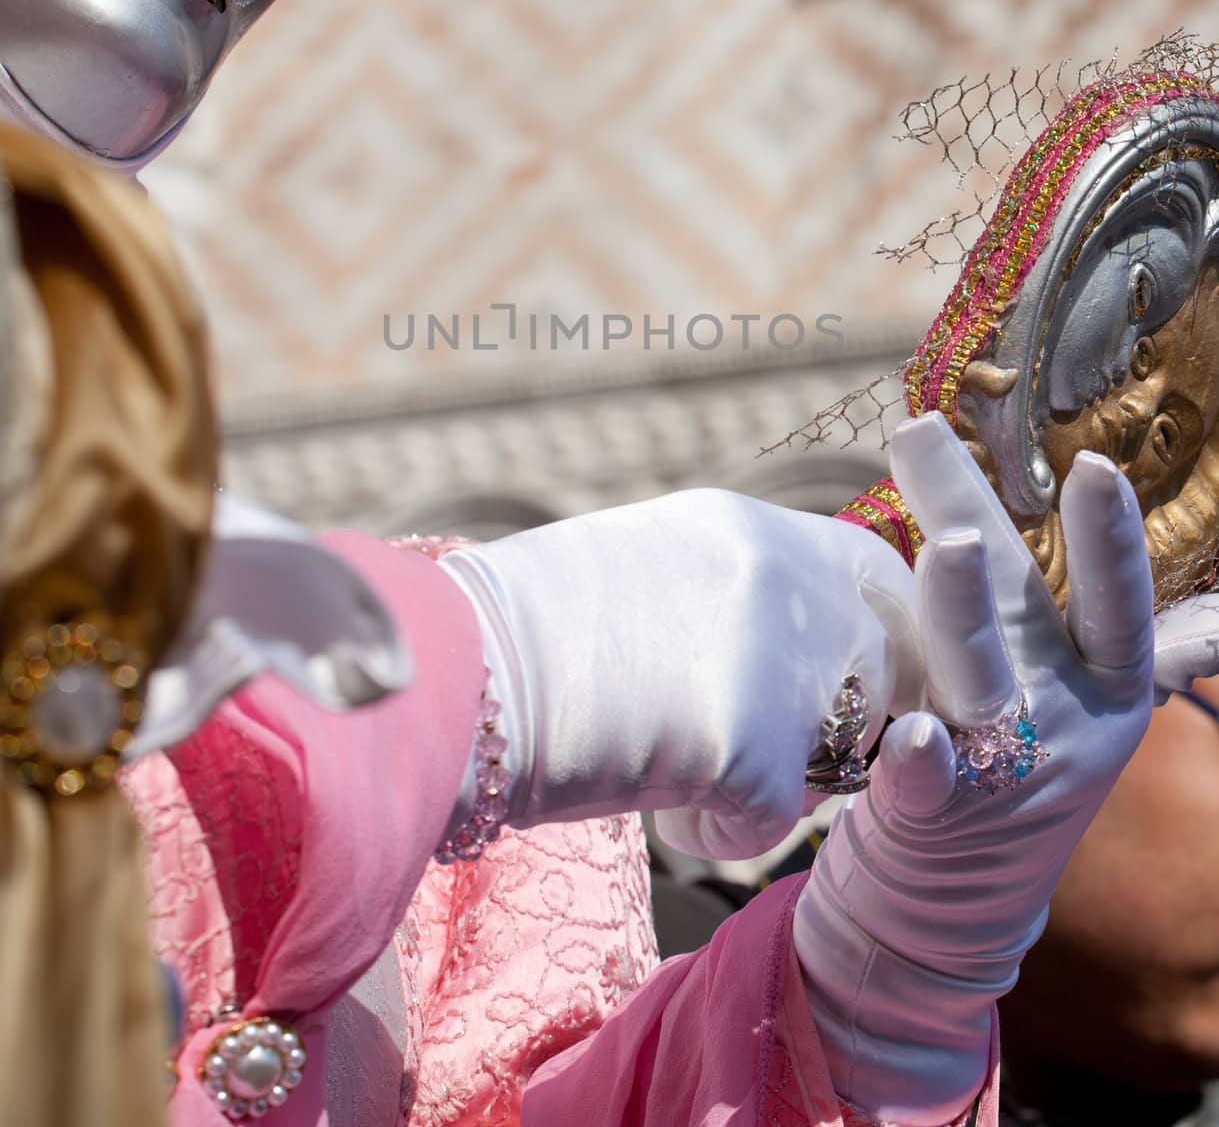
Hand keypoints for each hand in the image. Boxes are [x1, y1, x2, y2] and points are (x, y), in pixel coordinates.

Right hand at [438, 488, 919, 857]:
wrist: (448, 669)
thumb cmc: (517, 631)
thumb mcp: (641, 571)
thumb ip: (724, 591)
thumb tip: (773, 646)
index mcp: (747, 527)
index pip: (875, 577)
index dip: (864, 638)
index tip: (823, 683)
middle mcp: (780, 574)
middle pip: (881, 664)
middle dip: (844, 717)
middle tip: (756, 745)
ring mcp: (773, 655)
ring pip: (839, 746)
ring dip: (777, 774)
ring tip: (677, 765)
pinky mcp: (749, 743)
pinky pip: (774, 821)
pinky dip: (717, 832)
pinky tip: (654, 806)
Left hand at [794, 412, 1154, 1125]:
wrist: (960, 898)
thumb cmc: (1019, 761)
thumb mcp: (1087, 700)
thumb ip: (1131, 634)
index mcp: (1100, 684)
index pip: (1114, 606)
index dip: (1111, 543)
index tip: (1094, 466)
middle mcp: (1061, 721)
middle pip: (1018, 608)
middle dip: (971, 516)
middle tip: (917, 436)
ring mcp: (1001, 769)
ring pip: (979, 678)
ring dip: (963, 612)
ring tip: (949, 549)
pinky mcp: (935, 813)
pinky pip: (924, 783)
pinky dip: (918, 760)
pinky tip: (913, 734)